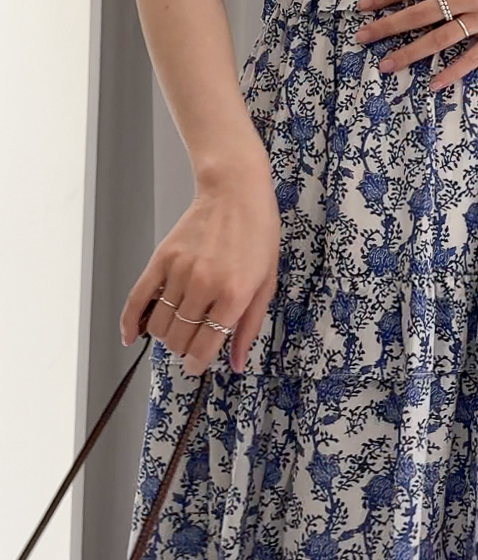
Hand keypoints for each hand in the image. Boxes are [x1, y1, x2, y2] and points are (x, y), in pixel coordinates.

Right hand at [120, 152, 280, 375]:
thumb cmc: (257, 234)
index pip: (205, 345)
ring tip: (176, 332)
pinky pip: (138, 299)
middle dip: (183, 350)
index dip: (198, 364)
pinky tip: (131, 335)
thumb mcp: (266, 283)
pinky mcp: (161, 259)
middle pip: (179, 339)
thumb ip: (249, 326)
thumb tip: (236, 363)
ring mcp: (179, 271)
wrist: (235, 192)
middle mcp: (204, 285)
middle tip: (190, 345)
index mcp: (234, 294)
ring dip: (165, 337)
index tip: (196, 366)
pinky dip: (130, 322)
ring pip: (159, 325)